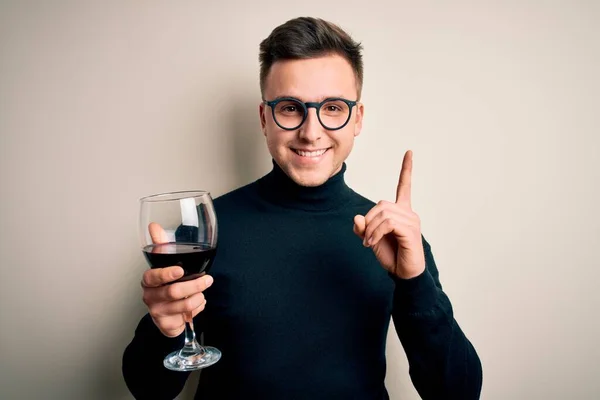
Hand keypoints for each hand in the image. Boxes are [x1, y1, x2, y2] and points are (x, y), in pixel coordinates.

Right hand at [141, 222, 213, 337]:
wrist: (168, 314)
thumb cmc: (167, 285)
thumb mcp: (165, 264)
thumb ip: (161, 245)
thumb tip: (154, 226)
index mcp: (149, 280)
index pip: (153, 276)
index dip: (166, 274)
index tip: (180, 271)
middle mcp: (150, 296)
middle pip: (173, 291)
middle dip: (194, 285)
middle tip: (208, 280)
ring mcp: (157, 311)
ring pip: (183, 304)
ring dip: (198, 297)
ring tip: (202, 292)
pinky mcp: (165, 323)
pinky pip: (187, 315)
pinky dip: (198, 307)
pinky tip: (198, 302)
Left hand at [353, 150, 425, 278]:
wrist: (404, 274)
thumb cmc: (391, 256)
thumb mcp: (371, 240)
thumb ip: (363, 228)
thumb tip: (357, 217)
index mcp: (402, 212)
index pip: (404, 186)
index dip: (406, 169)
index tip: (409, 152)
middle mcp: (409, 213)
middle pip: (381, 204)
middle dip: (369, 220)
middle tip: (366, 238)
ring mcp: (411, 221)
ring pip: (383, 214)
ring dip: (371, 229)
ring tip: (369, 243)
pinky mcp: (410, 231)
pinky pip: (388, 224)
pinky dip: (376, 233)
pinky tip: (373, 243)